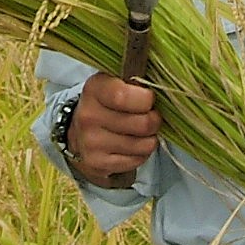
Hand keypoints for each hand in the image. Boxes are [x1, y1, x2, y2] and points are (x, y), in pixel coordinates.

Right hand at [67, 72, 160, 187]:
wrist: (81, 132)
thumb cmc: (108, 103)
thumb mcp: (117, 82)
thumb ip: (137, 81)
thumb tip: (163, 87)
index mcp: (95, 89)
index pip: (123, 96)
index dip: (146, 99)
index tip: (149, 98)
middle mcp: (89, 116)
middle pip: (142, 123)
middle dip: (154, 120)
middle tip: (150, 116)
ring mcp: (91, 142)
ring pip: (144, 144)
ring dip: (150, 138)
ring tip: (141, 131)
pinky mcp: (97, 163)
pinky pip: (137, 160)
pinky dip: (141, 154)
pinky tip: (133, 145)